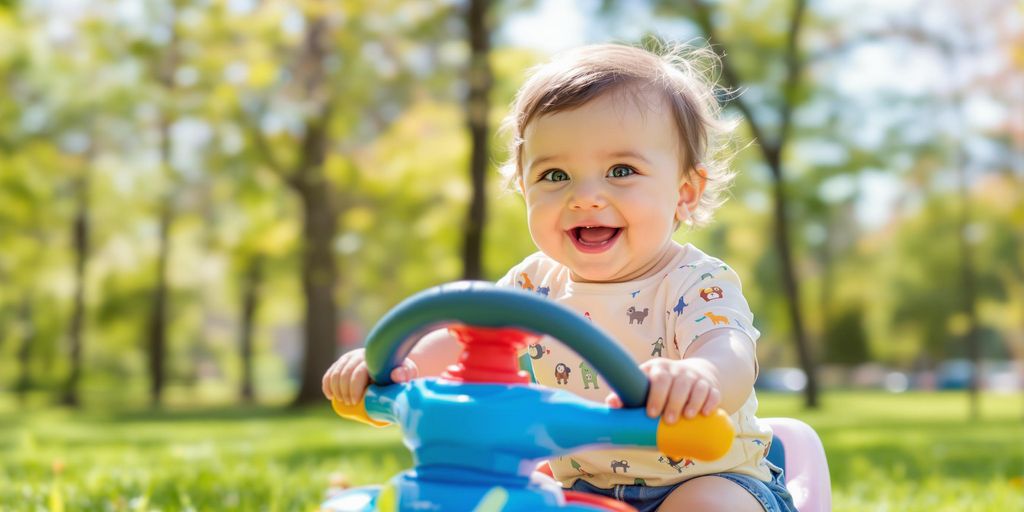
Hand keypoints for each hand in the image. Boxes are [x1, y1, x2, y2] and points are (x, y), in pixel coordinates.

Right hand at [321, 348, 418, 404]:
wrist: (393, 366)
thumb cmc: (401, 373)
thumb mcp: (406, 374)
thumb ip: (404, 374)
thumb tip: (395, 374)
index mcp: (374, 357)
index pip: (358, 372)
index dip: (353, 388)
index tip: (355, 402)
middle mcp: (360, 354)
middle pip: (344, 373)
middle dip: (343, 391)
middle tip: (349, 404)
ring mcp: (350, 356)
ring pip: (335, 372)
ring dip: (335, 389)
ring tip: (342, 401)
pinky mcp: (343, 361)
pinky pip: (330, 372)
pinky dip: (327, 384)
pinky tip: (329, 395)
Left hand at [605, 358, 719, 424]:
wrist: (693, 372)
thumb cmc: (660, 386)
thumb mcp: (644, 385)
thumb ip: (627, 396)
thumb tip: (610, 404)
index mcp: (659, 369)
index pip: (658, 378)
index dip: (655, 395)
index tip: (651, 413)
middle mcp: (678, 371)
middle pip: (678, 383)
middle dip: (673, 402)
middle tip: (669, 420)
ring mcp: (695, 377)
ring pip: (696, 386)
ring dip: (692, 402)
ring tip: (687, 417)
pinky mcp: (710, 386)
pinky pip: (712, 392)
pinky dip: (710, 402)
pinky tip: (706, 413)